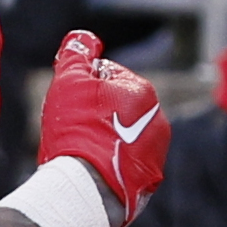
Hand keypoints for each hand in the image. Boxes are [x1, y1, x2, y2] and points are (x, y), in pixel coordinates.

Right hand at [38, 30, 167, 226]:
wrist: (88, 188)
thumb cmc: (76, 130)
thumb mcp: (69, 81)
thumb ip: (77, 53)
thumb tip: (83, 37)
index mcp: (142, 92)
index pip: (107, 76)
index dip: (82, 86)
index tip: (68, 103)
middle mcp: (157, 120)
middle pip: (118, 109)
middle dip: (96, 114)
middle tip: (71, 127)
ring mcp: (156, 153)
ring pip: (124, 138)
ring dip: (106, 139)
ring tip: (81, 152)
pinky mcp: (149, 181)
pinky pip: (127, 165)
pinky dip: (112, 164)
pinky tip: (93, 170)